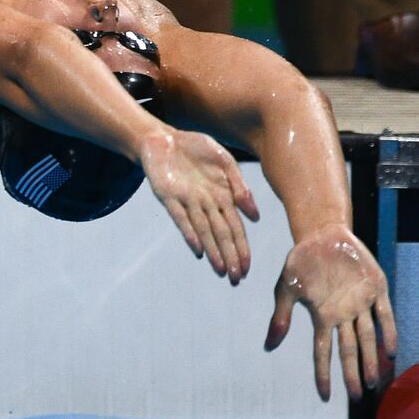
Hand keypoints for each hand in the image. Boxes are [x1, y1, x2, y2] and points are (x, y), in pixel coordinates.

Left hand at [140, 130, 259, 283]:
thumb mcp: (225, 161)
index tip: (247, 268)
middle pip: (220, 234)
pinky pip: (180, 217)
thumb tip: (254, 216)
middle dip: (229, 257)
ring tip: (219, 270)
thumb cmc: (195, 150)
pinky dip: (189, 232)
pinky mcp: (168, 196)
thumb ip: (240, 186)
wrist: (164, 139)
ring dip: (212, 251)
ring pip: (202, 231)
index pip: (234, 228)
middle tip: (236, 279)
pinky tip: (197, 248)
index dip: (240, 248)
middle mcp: (205, 204)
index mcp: (221, 197)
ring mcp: (186, 201)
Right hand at [263, 224, 397, 400]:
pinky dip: (388, 331)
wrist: (323, 235)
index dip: (323, 374)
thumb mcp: (286, 289)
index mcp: (322, 317)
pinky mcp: (376, 288)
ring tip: (374, 381)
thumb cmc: (301, 261)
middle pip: (349, 350)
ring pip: (368, 337)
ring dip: (371, 359)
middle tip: (357, 396)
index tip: (324, 396)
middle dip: (353, 374)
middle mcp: (343, 315)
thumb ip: (281, 317)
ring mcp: (361, 303)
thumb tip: (270, 344)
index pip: (322, 352)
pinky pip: (385, 314)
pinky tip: (391, 349)